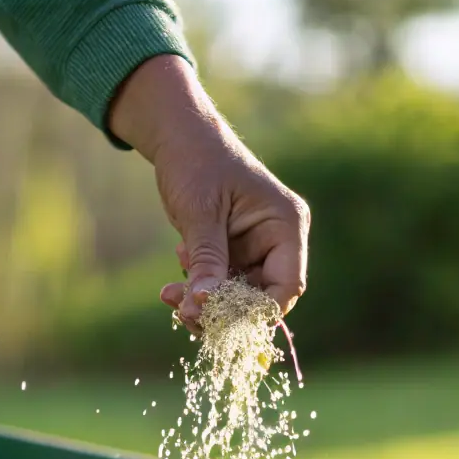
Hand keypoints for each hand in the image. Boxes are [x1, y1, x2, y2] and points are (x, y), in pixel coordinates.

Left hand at [109, 56, 309, 330]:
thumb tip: (205, 306)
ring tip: (170, 295)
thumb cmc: (196, 162)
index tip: (220, 320)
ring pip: (237, 300)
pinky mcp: (235, 257)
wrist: (179, 139)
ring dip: (204, 305)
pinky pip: (222, 290)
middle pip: (261, 298)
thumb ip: (207, 259)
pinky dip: (198, 294)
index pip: (287, 285)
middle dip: (221, 310)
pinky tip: (172, 287)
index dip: (258, 310)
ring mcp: (257, 251)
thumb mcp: (200, 212)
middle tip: (183, 311)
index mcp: (286, 225)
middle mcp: (278, 242)